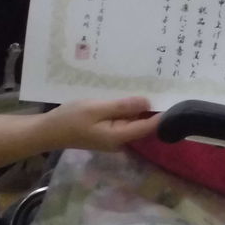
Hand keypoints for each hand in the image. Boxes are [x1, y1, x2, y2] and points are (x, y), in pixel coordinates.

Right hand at [42, 96, 159, 151]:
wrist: (48, 131)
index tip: (176, 99)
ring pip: (135, 120)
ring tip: (154, 85)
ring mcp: (115, 135)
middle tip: (167, 85)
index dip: (164, 114)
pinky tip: (132, 93)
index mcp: (119, 136)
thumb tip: (147, 101)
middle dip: (155, 107)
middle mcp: (121, 139)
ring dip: (142, 106)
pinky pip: (124, 119)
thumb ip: (121, 106)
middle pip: (144, 124)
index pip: (149, 126)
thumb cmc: (70, 119)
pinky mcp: (109, 130)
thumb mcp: (95, 109)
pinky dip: (129, 108)